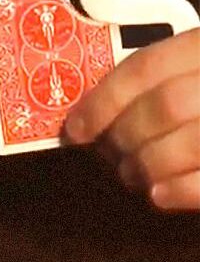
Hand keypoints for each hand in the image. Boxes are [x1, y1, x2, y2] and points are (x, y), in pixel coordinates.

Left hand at [65, 27, 199, 210]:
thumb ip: (154, 86)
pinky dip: (180, 190)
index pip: (148, 66)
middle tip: (111, 156)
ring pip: (189, 142)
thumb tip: (87, 120)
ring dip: (146, 165)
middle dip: (124, 137)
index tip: (74, 129)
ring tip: (134, 175)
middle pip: (166, 105)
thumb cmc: (198, 98)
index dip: (103, 100)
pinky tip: (158, 195)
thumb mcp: (191, 75)